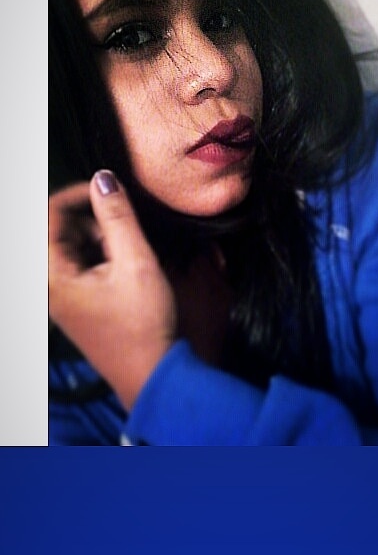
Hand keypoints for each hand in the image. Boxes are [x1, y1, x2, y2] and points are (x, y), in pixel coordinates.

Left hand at [48, 170, 176, 409]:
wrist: (152, 376)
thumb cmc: (144, 325)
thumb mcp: (136, 263)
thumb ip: (118, 217)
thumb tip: (103, 179)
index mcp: (53, 276)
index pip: (48, 215)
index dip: (78, 194)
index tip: (110, 189)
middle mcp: (50, 287)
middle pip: (59, 231)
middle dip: (92, 219)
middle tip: (127, 227)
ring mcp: (62, 298)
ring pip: (72, 248)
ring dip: (100, 238)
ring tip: (131, 250)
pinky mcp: (78, 306)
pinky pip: (82, 267)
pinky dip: (103, 257)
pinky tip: (128, 266)